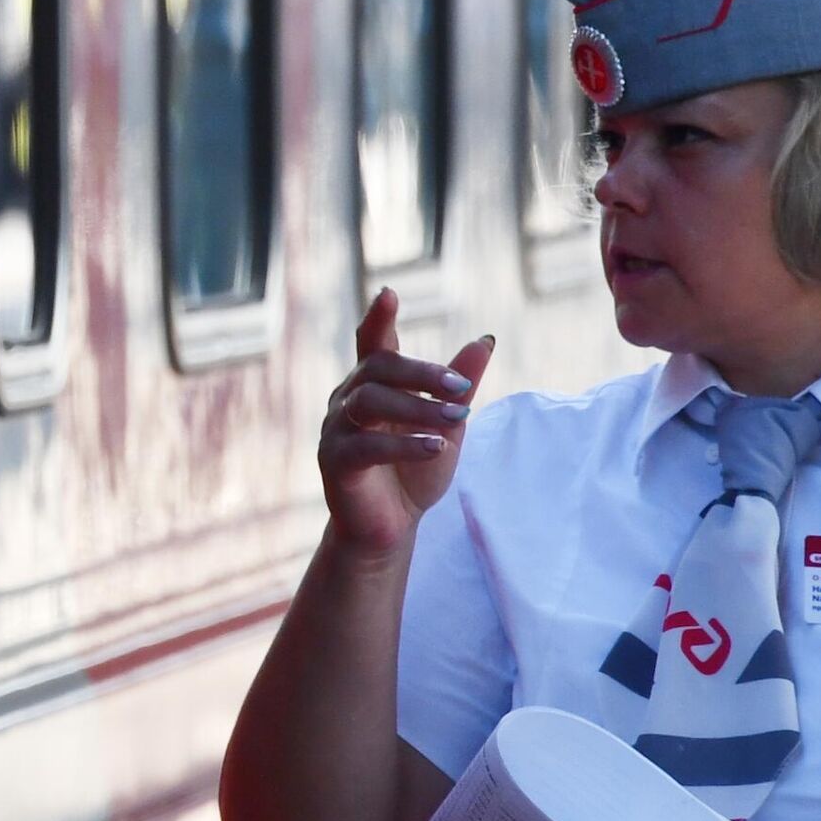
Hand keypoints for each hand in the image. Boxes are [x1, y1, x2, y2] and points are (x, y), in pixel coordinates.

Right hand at [319, 288, 495, 559]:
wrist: (390, 527)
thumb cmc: (414, 471)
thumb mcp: (446, 425)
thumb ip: (459, 386)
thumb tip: (485, 340)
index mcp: (372, 384)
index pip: (373, 343)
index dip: (378, 318)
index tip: (389, 293)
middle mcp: (348, 399)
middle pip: (377, 368)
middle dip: (420, 373)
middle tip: (460, 386)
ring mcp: (336, 429)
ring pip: (370, 402)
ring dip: (417, 407)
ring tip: (456, 419)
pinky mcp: (335, 462)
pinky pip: (365, 445)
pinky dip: (403, 444)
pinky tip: (435, 447)